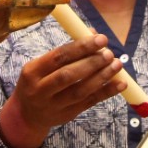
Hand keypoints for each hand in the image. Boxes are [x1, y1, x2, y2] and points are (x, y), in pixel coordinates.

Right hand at [0, 34, 124, 147]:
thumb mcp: (41, 65)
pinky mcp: (67, 115)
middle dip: (91, 63)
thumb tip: (92, 33)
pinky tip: (120, 83)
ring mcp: (54, 105)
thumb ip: (65, 51)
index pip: (58, 57)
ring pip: (80, 91)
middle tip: (109, 53)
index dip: (80, 47)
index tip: (99, 39)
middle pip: (68, 75)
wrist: (27, 115)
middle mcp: (41, 90)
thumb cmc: (37, 82)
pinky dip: (106, 92)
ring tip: (117, 65)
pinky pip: (89, 102)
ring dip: (101, 77)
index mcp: (32, 72)